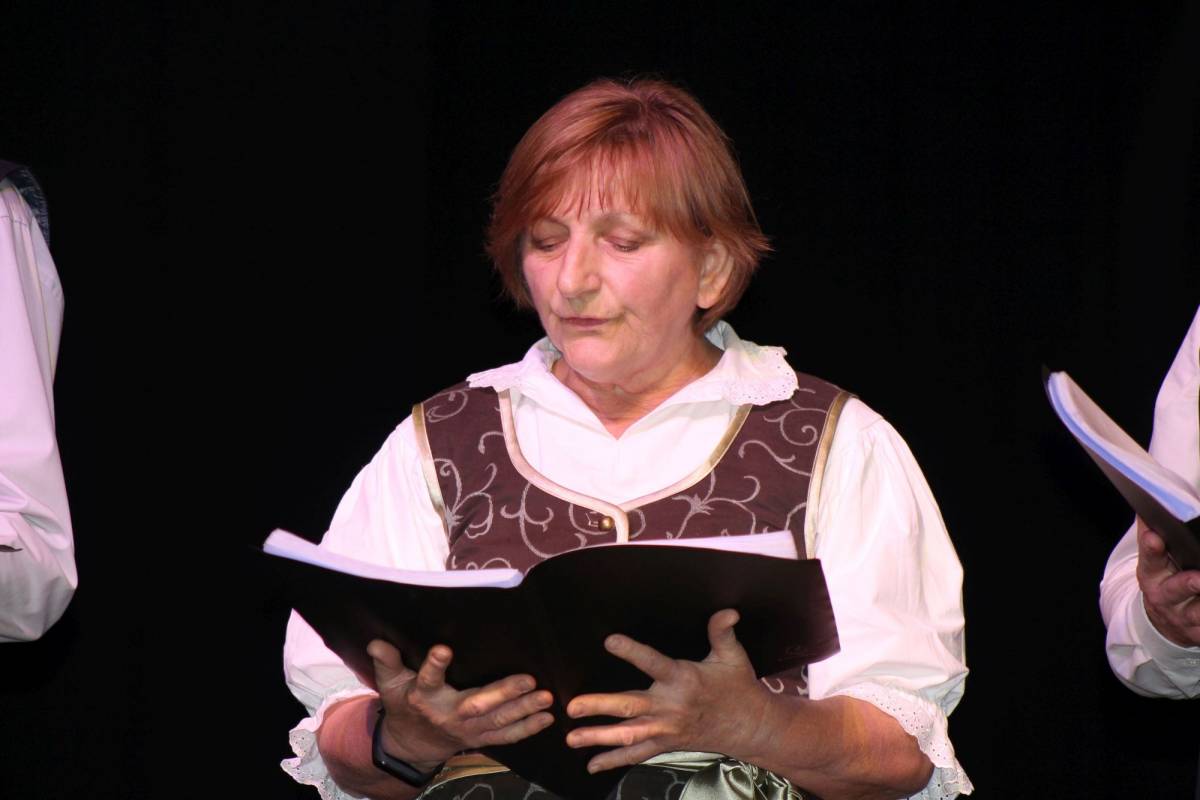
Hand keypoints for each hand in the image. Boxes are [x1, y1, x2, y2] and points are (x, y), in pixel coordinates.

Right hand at [368, 639, 554, 768]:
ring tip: (546, 697)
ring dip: (524, 710)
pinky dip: (527, 729)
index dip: (434, 665)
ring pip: (498, 721)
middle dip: (503, 693)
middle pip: (476, 705)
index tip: (443, 648)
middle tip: (528, 680)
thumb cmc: (404, 704)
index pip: (427, 680)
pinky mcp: (481, 737)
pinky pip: (506, 737)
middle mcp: (448, 715)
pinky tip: (547, 718)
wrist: (412, 744)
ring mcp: (468, 729)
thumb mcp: (389, 683)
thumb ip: (387, 662)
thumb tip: (376, 642)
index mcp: (424, 697)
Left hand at [564, 609, 772, 772]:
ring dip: (598, 737)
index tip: (610, 641)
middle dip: (599, 706)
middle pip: (630, 707)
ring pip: (628, 735)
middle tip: (572, 706)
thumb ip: (722, 631)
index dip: (632, 652)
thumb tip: (728, 610)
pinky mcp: (666, 744)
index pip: (653, 663)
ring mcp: (666, 729)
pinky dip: (614, 760)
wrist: (749, 726)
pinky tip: (592, 764)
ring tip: (571, 738)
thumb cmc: (738, 687)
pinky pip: (637, 755)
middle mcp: (670, 706)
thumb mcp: (732, 655)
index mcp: (683, 679)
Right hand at [1135, 519, 1199, 646]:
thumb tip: (1145, 510)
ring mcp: (1184, 617)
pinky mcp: (1198, 632)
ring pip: (1199, 612)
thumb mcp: (1152, 562)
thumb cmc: (1162, 581)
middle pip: (1178, 588)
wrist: (1164, 621)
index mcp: (1150, 574)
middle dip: (1189, 583)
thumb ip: (1150, 537)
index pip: (1150, 558)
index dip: (1152, 548)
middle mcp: (1165, 598)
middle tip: (1198, 577)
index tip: (1155, 538)